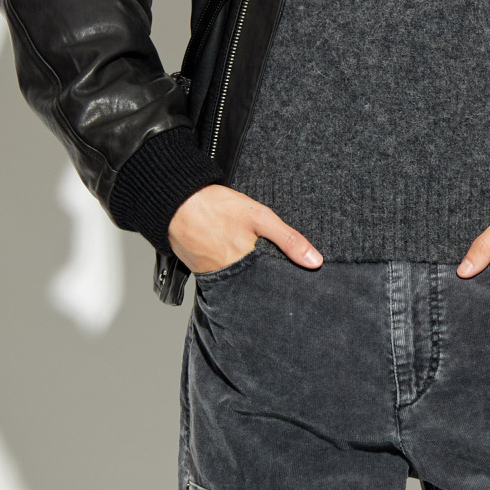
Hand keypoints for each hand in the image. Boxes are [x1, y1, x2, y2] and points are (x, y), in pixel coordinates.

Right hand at [168, 185, 321, 274]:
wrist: (174, 202)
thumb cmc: (215, 207)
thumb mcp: (260, 217)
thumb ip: (288, 239)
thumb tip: (314, 261)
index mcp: (246, 267)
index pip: (272, 286)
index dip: (282, 285)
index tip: (294, 286)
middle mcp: (228, 277)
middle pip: (254, 286)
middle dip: (264, 282)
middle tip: (270, 272)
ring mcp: (211, 276)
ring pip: (237, 281)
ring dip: (246, 275)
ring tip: (249, 262)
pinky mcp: (200, 271)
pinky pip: (220, 275)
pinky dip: (229, 269)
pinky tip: (231, 256)